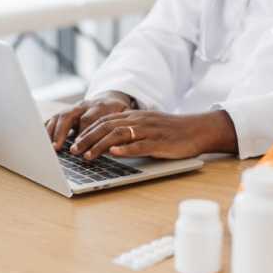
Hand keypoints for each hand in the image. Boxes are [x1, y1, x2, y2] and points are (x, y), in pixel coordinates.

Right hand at [46, 91, 133, 149]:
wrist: (111, 98)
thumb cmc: (119, 112)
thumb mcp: (124, 118)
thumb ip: (118, 128)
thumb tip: (115, 145)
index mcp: (100, 106)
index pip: (88, 119)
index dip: (82, 134)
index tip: (78, 148)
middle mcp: (84, 105)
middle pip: (69, 115)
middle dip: (62, 132)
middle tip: (57, 148)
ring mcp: (74, 107)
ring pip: (59, 116)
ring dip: (52, 131)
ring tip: (48, 147)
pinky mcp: (67, 111)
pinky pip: (54, 117)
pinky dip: (47, 127)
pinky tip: (42, 139)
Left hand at [69, 110, 237, 159]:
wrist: (197, 129)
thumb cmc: (172, 131)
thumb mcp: (148, 126)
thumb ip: (130, 131)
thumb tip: (110, 143)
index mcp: (135, 116)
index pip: (105, 121)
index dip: (88, 131)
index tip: (74, 143)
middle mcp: (139, 121)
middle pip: (107, 126)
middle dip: (88, 139)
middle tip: (74, 151)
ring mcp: (149, 131)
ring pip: (119, 135)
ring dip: (101, 145)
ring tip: (88, 156)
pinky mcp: (160, 142)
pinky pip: (140, 145)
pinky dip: (125, 149)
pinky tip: (114, 153)